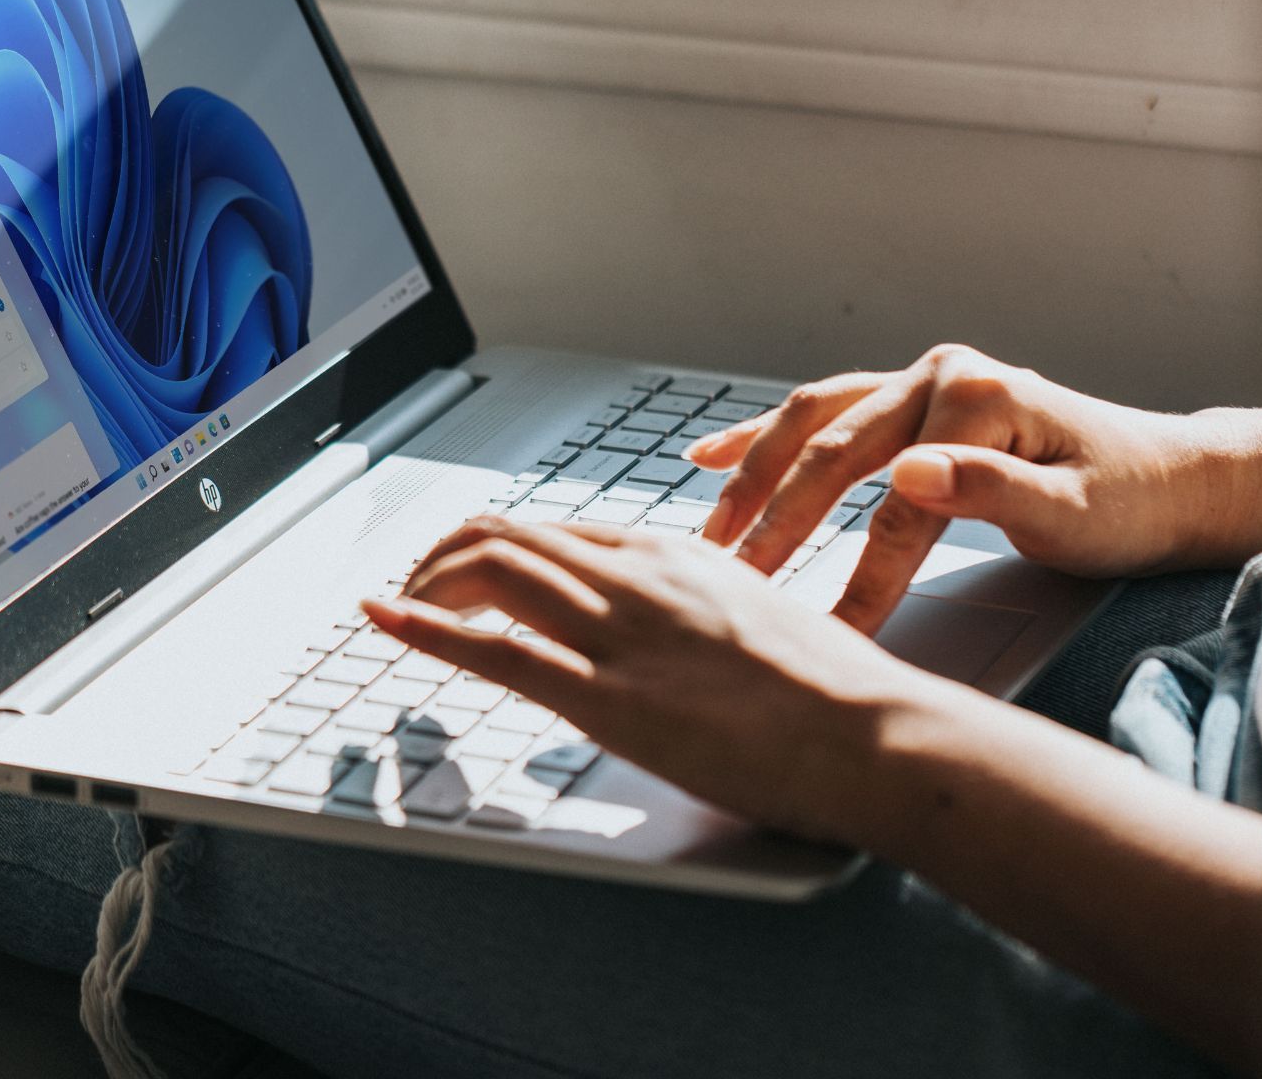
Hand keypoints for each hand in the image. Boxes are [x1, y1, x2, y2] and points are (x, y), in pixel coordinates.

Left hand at [362, 518, 933, 843]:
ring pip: (492, 571)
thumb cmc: (840, 694)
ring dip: (427, 585)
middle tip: (414, 586)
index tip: (468, 569)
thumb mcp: (766, 622)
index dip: (498, 546)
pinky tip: (387, 622)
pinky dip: (426, 629)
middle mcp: (639, 578)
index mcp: (678, 556)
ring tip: (397, 606)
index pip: (560, 531)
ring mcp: (621, 634)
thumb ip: (711, 617)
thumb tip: (689, 640)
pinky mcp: (610, 698)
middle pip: (510, 536)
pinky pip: (496, 650)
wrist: (875, 731)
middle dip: (444, 557)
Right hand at [687, 344, 1261, 633]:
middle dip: (778, 522)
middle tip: (734, 584)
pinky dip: (765, 436)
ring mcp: (922, 381)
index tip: (826, 634)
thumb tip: (909, 473)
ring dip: (755, 476)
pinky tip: (709, 456)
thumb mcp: (1075, 512)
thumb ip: (990, 491)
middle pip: (835, 452)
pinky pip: (824, 414)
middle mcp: (940, 374)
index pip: (895, 501)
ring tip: (710, 533)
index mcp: (977, 397)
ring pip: (813, 424)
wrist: (1174, 480)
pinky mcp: (914, 401)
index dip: (858, 573)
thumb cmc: (1131, 503)